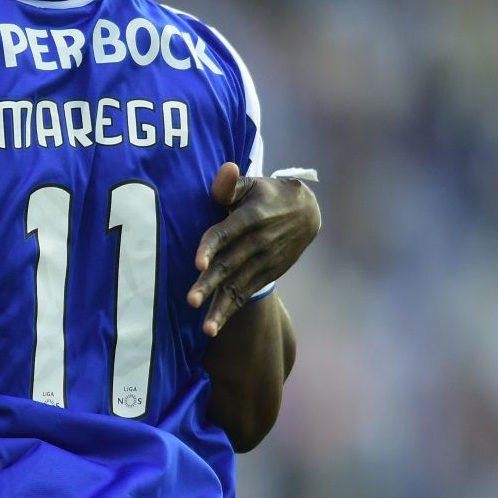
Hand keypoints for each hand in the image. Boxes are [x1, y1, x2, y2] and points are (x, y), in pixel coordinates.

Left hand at [187, 162, 319, 335]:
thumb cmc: (266, 195)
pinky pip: (245, 295)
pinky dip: (230, 311)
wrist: (307, 213)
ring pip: (238, 286)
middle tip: (191, 300)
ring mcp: (264, 262)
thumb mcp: (252, 184)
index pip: (226, 233)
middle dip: (210, 283)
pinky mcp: (266, 275)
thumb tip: (225, 169)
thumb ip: (231, 184)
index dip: (211, 246)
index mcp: (251, 218)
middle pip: (229, 264)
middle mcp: (258, 243)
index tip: (197, 263)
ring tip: (206, 328)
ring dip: (221, 307)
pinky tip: (213, 328)